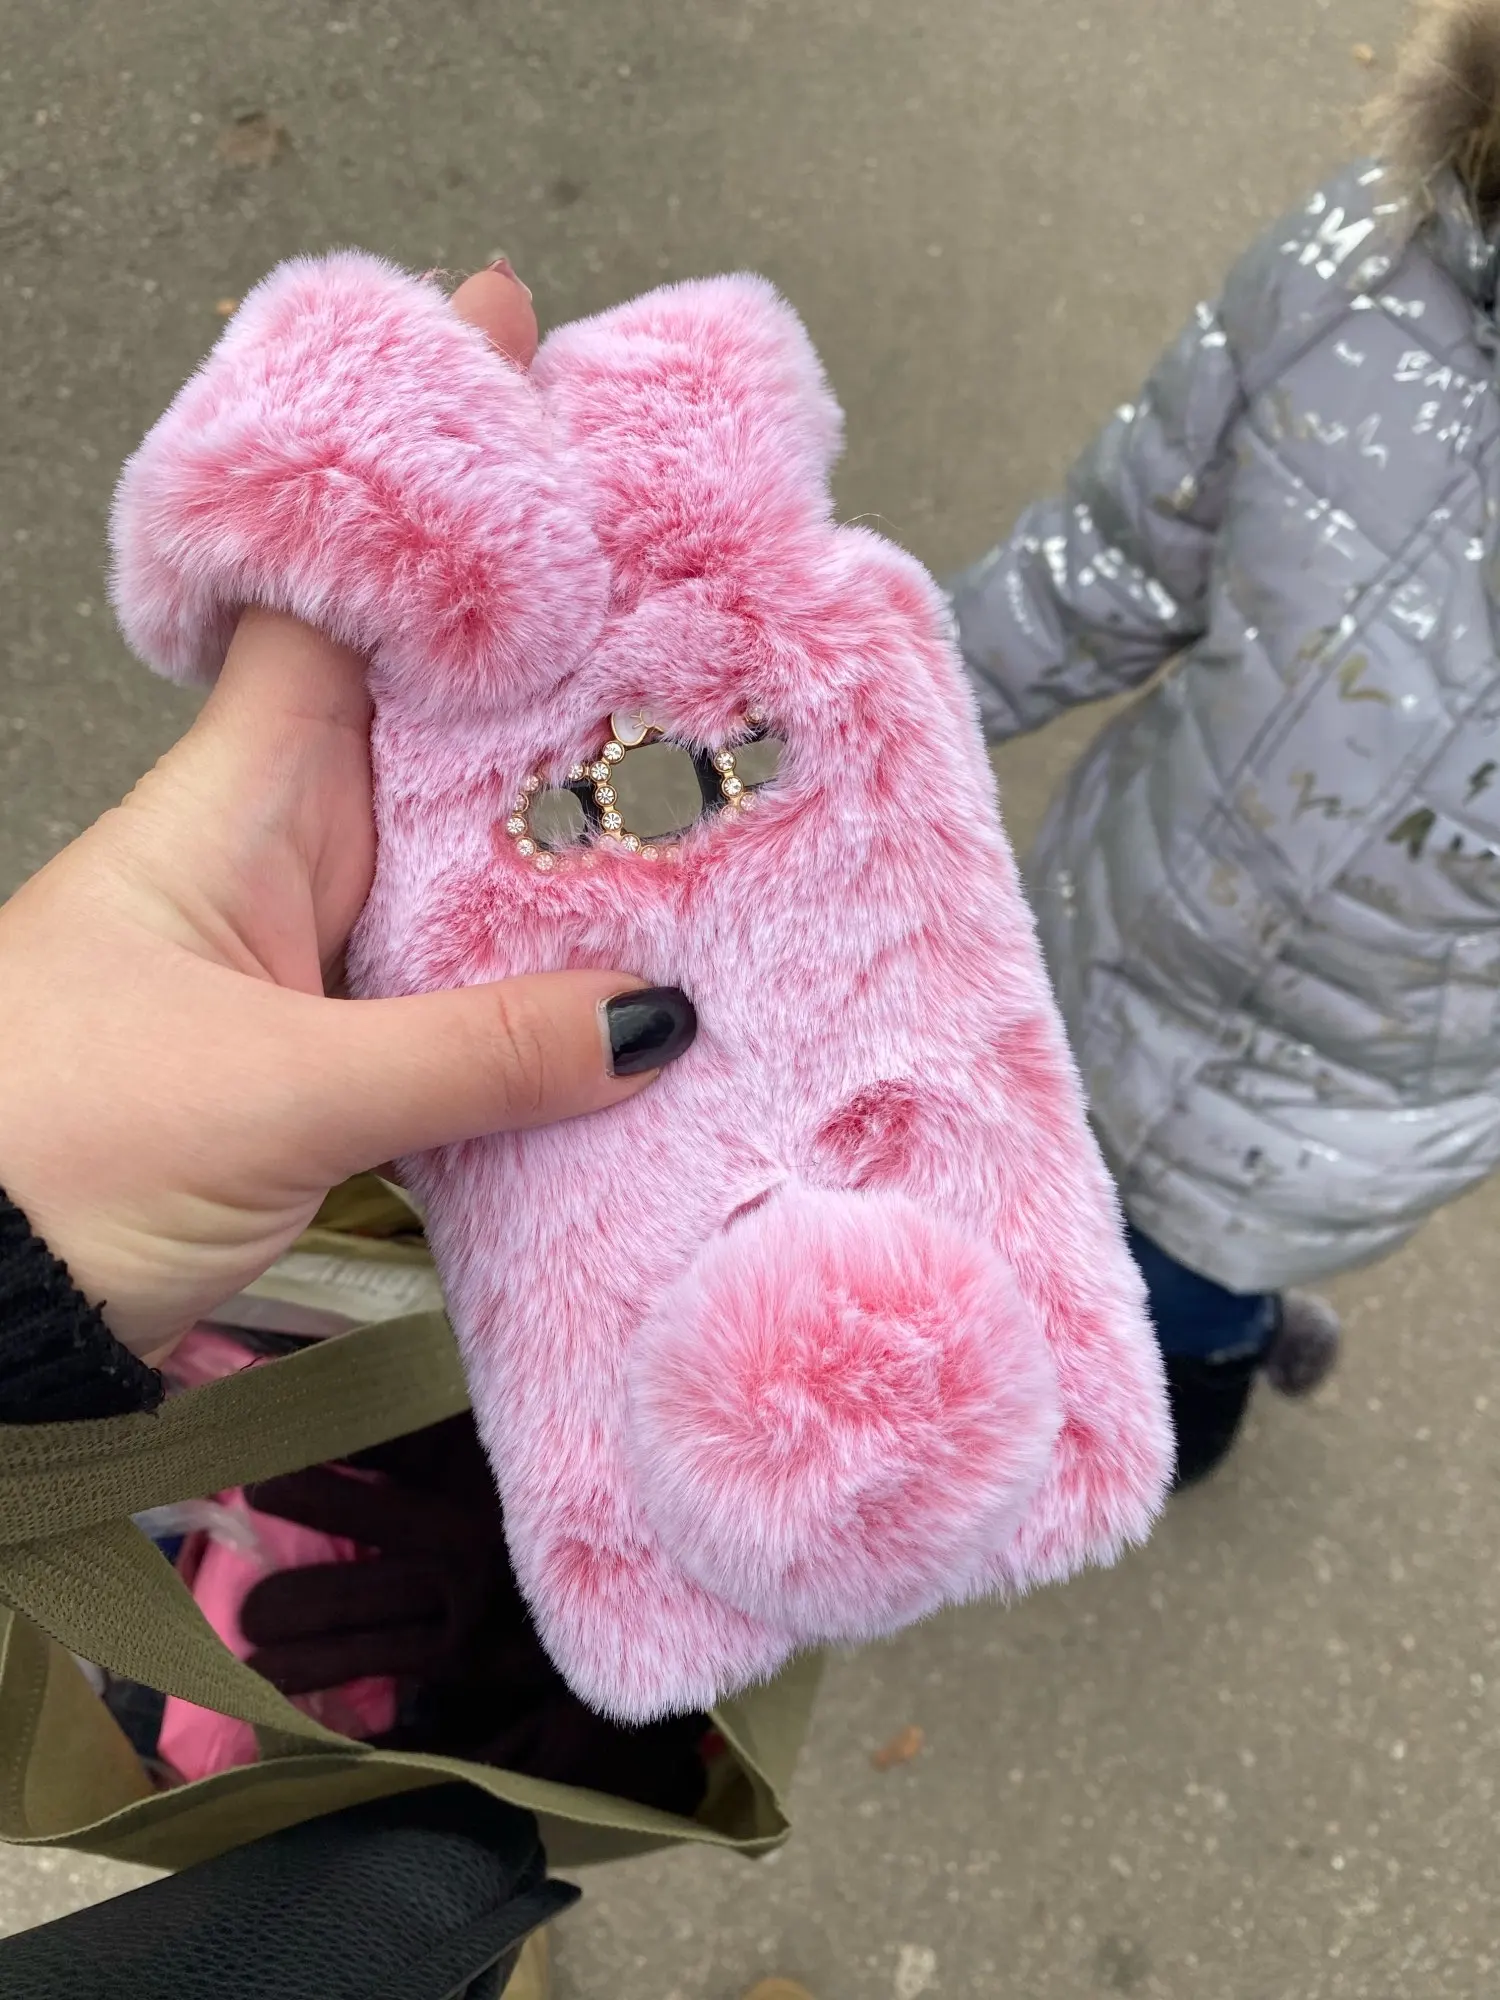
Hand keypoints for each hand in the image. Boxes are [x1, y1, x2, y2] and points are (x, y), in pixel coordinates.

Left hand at [0, 264, 693, 1362]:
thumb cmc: (43, 1152)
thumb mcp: (274, 1092)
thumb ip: (472, 1054)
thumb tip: (646, 1016)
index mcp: (240, 798)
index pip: (337, 588)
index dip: (421, 468)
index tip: (507, 342)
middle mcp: (287, 846)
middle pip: (448, 710)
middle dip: (568, 647)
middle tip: (705, 593)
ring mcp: (323, 942)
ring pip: (476, 847)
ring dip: (581, 828)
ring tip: (724, 788)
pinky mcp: (347, 1040)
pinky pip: (475, 972)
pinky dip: (557, 970)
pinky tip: (643, 978)